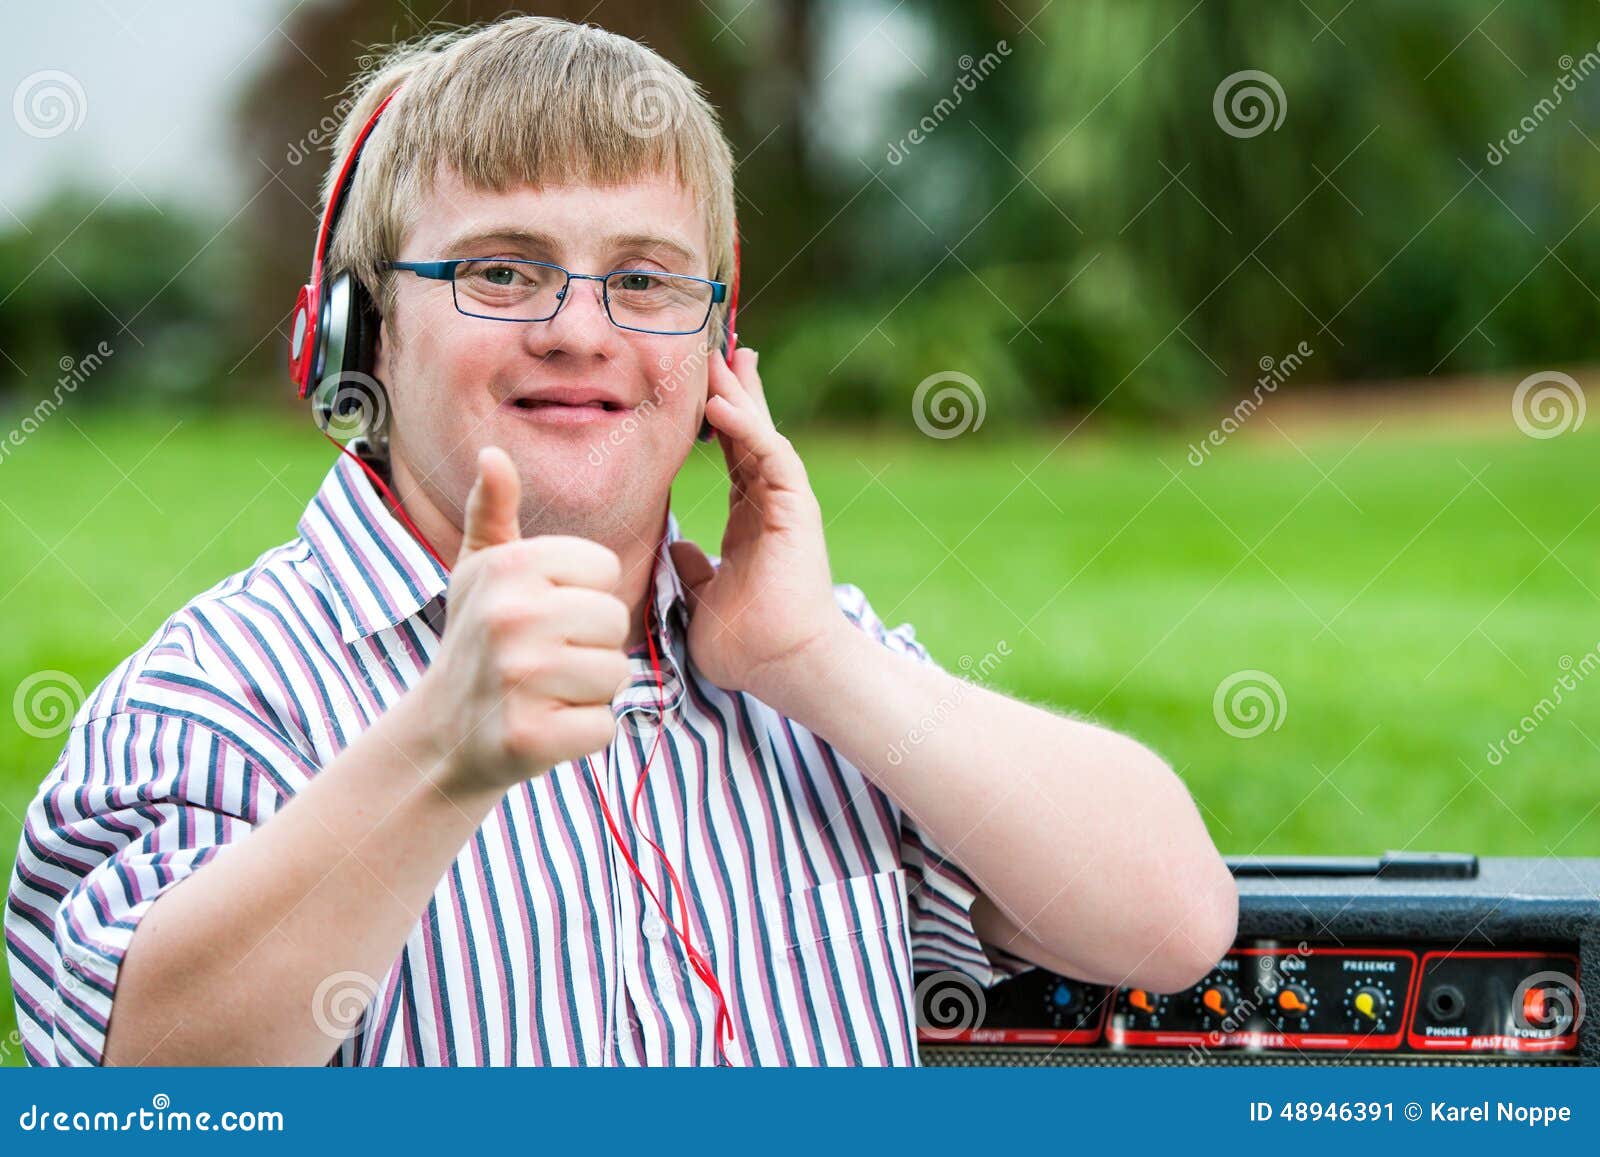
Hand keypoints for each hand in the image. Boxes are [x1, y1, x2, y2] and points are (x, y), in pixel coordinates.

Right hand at [419, 446, 631, 797]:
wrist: (442, 732)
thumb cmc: (476, 636)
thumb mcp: (479, 567)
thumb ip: (492, 510)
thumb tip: (493, 455)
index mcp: (508, 566)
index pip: (605, 569)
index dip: (583, 595)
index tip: (542, 612)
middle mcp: (510, 617)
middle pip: (615, 621)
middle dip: (591, 644)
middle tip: (544, 658)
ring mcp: (518, 679)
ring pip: (615, 674)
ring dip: (589, 689)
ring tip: (544, 690)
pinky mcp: (529, 737)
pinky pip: (603, 727)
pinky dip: (582, 733)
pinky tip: (543, 725)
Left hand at [669, 347, 849, 706]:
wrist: (783, 667)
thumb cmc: (749, 645)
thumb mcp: (705, 599)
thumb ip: (697, 570)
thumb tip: (680, 549)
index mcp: (751, 522)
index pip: (734, 457)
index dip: (718, 421)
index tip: (701, 386)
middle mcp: (771, 506)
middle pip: (750, 434)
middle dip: (734, 390)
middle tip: (716, 346)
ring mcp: (786, 504)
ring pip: (761, 434)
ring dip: (739, 395)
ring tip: (719, 355)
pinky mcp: (796, 508)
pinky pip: (770, 455)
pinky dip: (748, 426)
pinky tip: (724, 401)